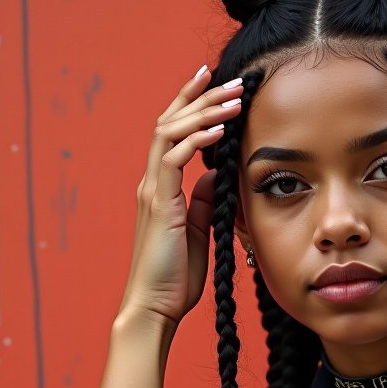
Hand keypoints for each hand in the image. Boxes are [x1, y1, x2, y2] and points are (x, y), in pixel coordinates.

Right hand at [116, 64, 245, 328]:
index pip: (173, 132)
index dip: (192, 104)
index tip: (215, 82)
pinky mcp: (159, 204)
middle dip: (201, 96)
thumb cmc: (175, 278)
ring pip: (170, 132)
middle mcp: (152, 182)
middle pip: (170, 121)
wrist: (155, 308)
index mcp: (161, 187)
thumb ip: (203, 202)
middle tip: (233, 79)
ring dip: (203, 110)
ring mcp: (153, 191)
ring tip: (234, 96)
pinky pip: (174, 159)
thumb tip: (214, 175)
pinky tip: (221, 129)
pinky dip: (197, 139)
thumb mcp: (198, 232)